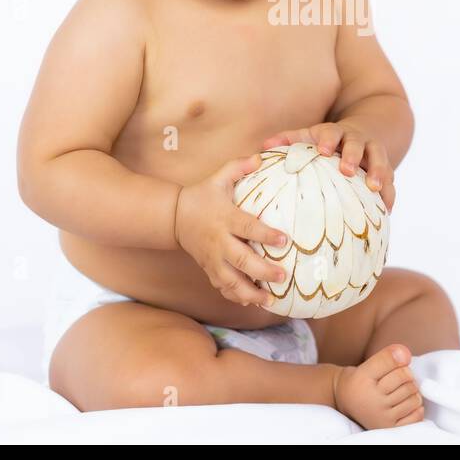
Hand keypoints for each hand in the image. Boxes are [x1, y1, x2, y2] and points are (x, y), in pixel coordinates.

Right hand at [174, 153, 292, 307]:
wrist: (174, 217)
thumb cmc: (203, 196)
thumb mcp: (218, 177)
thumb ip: (238, 167)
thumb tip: (260, 157)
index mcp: (225, 218)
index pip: (248, 227)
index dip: (266, 235)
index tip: (285, 240)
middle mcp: (219, 241)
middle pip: (241, 260)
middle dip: (262, 270)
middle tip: (283, 276)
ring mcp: (212, 258)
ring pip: (230, 280)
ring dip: (249, 292)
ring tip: (269, 300)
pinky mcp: (208, 269)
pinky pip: (221, 286)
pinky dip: (234, 296)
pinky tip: (250, 303)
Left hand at [261, 122, 395, 211]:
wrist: (365, 131)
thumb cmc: (327, 140)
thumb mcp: (309, 135)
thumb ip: (288, 141)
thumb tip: (263, 148)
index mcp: (335, 133)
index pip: (331, 132)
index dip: (327, 140)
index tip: (321, 150)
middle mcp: (357, 139)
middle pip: (357, 144)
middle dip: (352, 155)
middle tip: (346, 170)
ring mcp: (374, 152)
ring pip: (380, 158)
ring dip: (379, 171)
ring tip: (375, 188)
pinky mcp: (386, 167)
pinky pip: (391, 179)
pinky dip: (390, 193)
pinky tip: (386, 209)